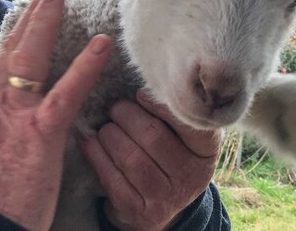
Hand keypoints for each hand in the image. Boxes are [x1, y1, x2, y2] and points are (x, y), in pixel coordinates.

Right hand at [0, 0, 113, 230]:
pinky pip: (65, 91)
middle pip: (13, 45)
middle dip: (34, 13)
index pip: (0, 56)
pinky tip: (103, 45)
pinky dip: (85, 65)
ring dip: (49, 19)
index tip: (33, 7)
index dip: (19, 29)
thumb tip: (5, 104)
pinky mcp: (39, 133)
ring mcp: (14, 114)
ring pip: (32, 55)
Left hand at [79, 90, 220, 230]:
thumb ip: (170, 112)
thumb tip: (144, 83)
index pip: (192, 124)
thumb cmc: (165, 155)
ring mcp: (166, 198)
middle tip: (116, 109)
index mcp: (205, 152)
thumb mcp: (180, 135)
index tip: (141, 94)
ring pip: (130, 157)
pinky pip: (111, 177)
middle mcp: (191, 177)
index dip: (162, 106)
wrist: (158, 206)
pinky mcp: (139, 212)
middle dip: (126, 115)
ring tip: (106, 127)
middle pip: (152, 135)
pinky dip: (96, 155)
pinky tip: (90, 142)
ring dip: (109, 135)